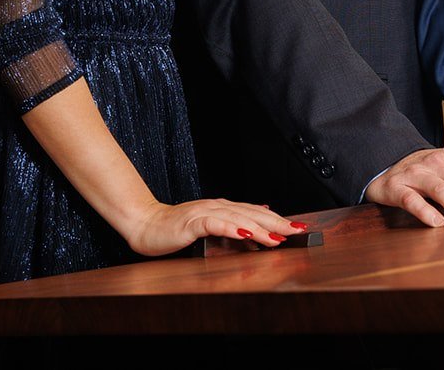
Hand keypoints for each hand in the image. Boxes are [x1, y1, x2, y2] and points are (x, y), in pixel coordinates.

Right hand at [121, 198, 302, 256]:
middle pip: (253, 213)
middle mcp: (218, 207)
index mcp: (223, 208)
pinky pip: (215, 224)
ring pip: (238, 218)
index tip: (298, 227)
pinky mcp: (192, 222)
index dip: (278, 219)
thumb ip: (230, 225)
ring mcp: (205, 213)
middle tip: (297, 230)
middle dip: (277, 222)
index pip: (256, 212)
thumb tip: (254, 225)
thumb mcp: (208, 228)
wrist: (145, 224)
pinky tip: (244, 233)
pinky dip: (231, 228)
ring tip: (278, 236)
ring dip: (260, 227)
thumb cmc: (175, 229)